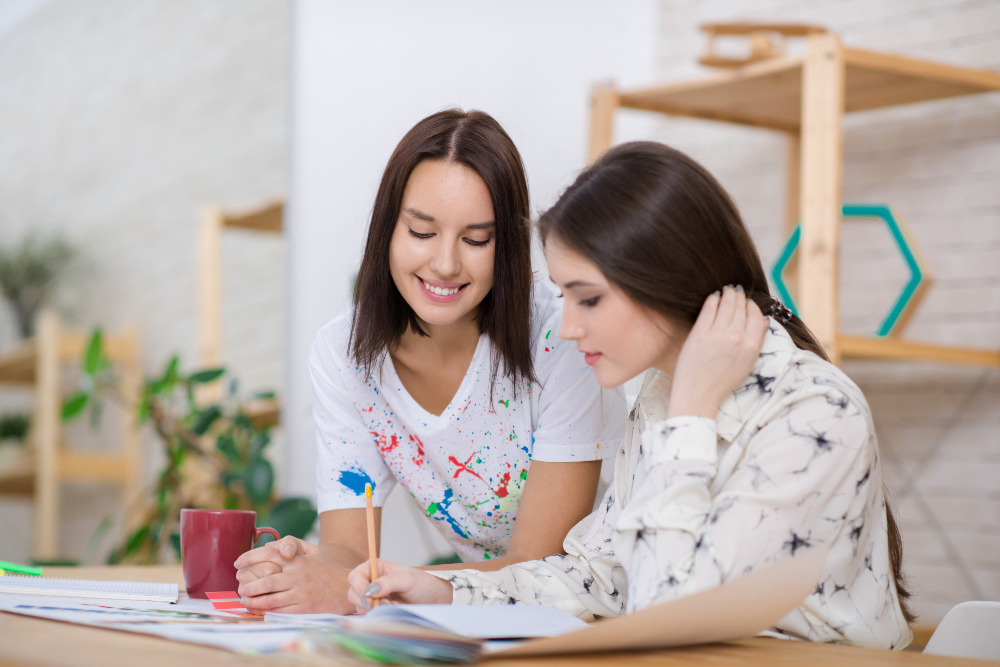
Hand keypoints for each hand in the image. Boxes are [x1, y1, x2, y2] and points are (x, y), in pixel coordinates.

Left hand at [234, 536, 356, 613]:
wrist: (346, 588)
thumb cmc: (327, 569)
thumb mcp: (313, 551)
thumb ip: (292, 545)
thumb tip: (269, 546)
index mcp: (298, 560)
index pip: (269, 555)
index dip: (250, 558)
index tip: (237, 563)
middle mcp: (298, 577)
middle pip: (265, 581)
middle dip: (248, 584)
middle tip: (240, 586)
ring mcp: (301, 594)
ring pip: (269, 599)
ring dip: (252, 600)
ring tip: (244, 599)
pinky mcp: (304, 609)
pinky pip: (279, 612)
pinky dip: (264, 612)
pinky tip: (257, 610)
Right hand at [347, 559, 453, 612]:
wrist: (433, 600)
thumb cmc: (422, 584)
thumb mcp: (407, 579)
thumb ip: (389, 582)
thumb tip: (370, 590)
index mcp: (376, 568)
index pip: (355, 576)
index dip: (359, 587)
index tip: (369, 597)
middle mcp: (371, 581)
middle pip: (353, 592)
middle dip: (366, 601)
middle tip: (384, 603)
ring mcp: (373, 597)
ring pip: (359, 606)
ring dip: (374, 608)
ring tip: (392, 605)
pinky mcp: (377, 610)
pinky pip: (368, 615)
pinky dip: (378, 615)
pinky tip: (392, 610)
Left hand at [666, 285, 766, 419]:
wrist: (698, 395)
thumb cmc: (722, 382)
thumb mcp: (747, 364)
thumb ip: (755, 341)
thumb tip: (763, 320)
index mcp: (751, 347)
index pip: (756, 316)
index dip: (752, 306)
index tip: (748, 302)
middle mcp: (737, 338)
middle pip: (741, 308)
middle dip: (739, 296)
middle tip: (736, 290)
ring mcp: (717, 335)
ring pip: (726, 305)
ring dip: (727, 294)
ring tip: (726, 290)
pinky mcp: (699, 334)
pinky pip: (708, 309)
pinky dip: (713, 299)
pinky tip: (713, 297)